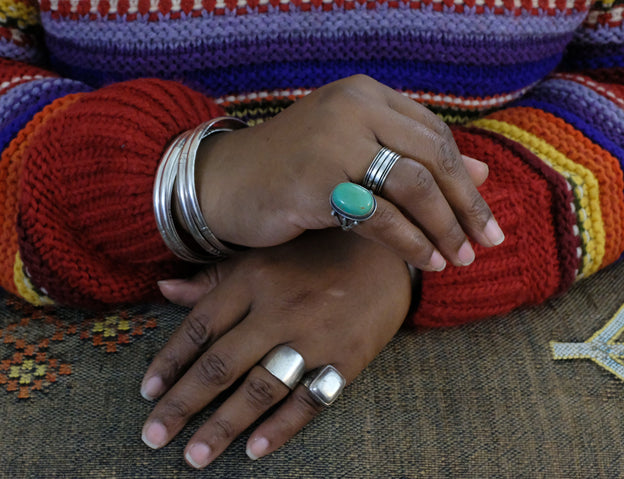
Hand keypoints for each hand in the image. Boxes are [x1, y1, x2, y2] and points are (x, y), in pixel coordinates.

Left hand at [140, 230, 411, 467]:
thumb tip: (163, 288)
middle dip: (183, 404)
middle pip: (221, 364)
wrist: (385, 254)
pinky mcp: (347, 358)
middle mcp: (279, 308)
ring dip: (224, 426)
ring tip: (195, 457)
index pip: (200, 327)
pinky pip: (310, 399)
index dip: (170, 362)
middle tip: (153, 437)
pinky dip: (281, 427)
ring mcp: (315, 336)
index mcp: (253, 279)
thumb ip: (213, 278)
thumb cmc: (313, 257)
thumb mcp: (261, 257)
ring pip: (261, 388)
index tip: (146, 393)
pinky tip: (253, 450)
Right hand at [196, 74, 502, 270]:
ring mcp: (334, 141)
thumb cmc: (291, 171)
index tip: (484, 216)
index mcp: (364, 95)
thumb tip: (481, 173)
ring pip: (413, 186)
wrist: (224, 184)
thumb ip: (410, 157)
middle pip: (431, 157)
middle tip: (487, 243)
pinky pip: (381, 216)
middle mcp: (353, 108)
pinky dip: (410, 242)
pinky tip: (425, 261)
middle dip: (465, 206)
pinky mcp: (318, 180)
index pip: (433, 134)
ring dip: (443, 227)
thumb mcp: (353, 154)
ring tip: (458, 258)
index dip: (464, 178)